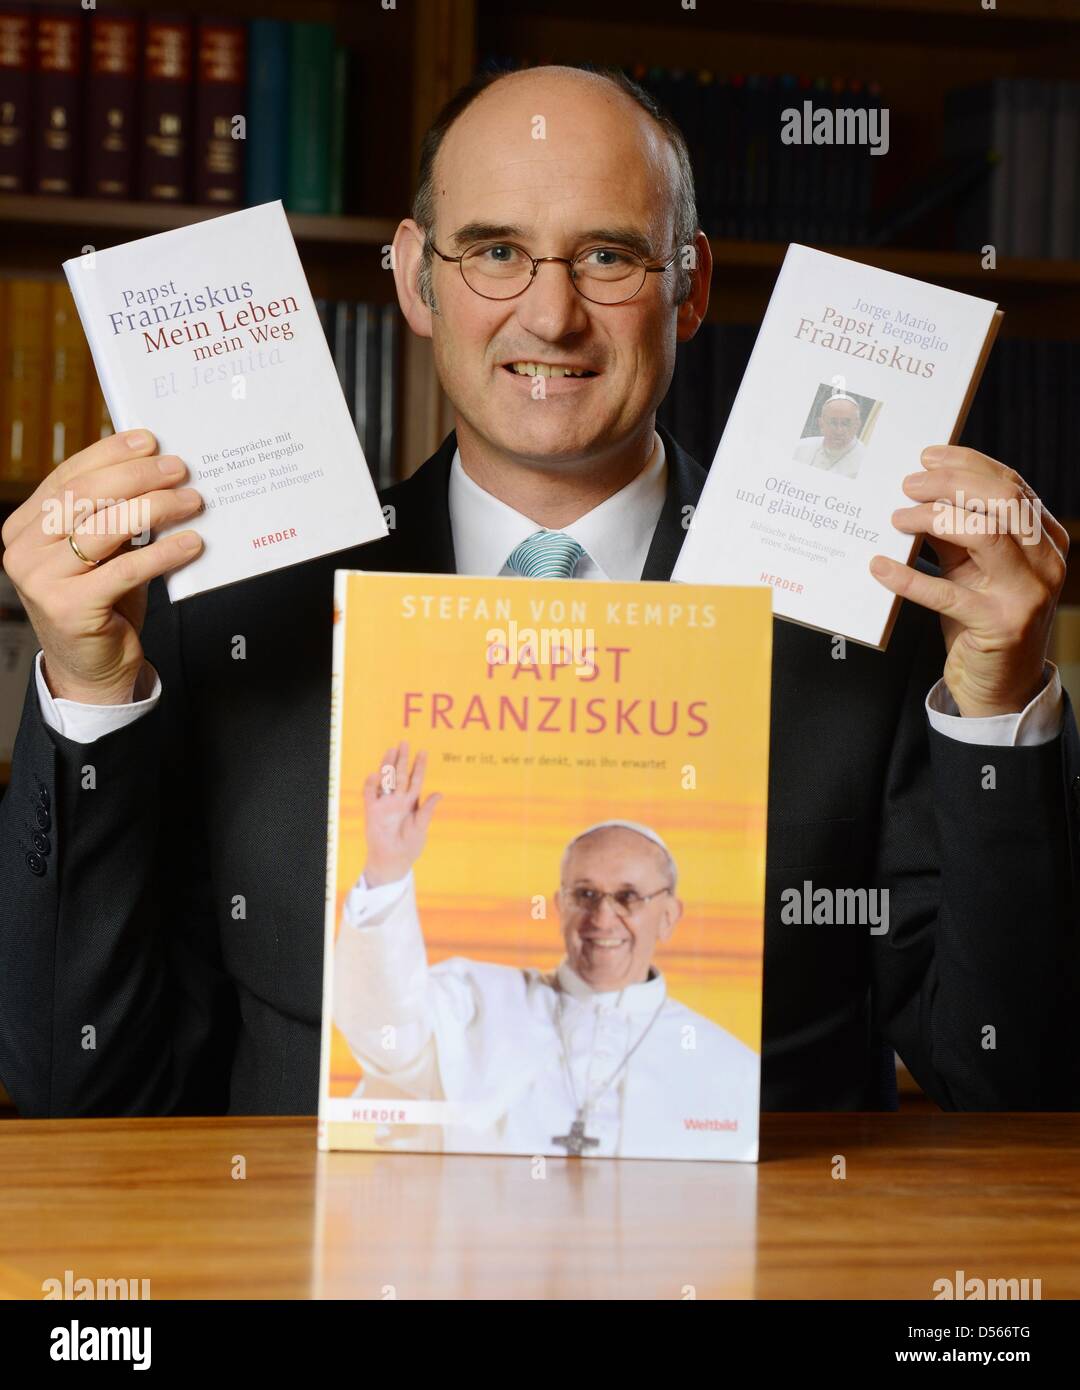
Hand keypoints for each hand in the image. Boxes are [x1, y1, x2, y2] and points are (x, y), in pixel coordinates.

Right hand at [0, 429, 203, 703]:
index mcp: (24, 527)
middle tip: (179, 469)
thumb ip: (112, 515)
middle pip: (84, 496)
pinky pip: (125, 570)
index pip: (68, 477)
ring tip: (192, 502)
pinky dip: (163, 553)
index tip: (149, 441)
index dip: (110, 454)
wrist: (92, 669)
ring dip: (156, 509)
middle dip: (137, 476)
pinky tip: (191, 543)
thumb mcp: (101, 552)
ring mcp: (41, 581)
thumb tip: (158, 470)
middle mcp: (24, 551)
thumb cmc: (102, 603)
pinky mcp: (70, 608)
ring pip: (105, 528)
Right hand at [362, 741, 441, 886]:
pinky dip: (371, 784)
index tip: (423, 752)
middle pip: (399, 775)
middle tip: (405, 742)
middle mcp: (398, 800)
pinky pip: (370, 795)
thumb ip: (428, 810)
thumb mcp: (422, 827)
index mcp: (411, 802)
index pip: (415, 780)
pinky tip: (376, 774)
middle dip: (402, 759)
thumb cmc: (410, 846)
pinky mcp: (372, 811)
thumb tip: (439, 793)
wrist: (394, 861)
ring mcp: (384, 804)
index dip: (419, 766)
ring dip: (387, 765)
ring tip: (391, 750)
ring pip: (385, 780)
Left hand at [870, 445, 1067, 716]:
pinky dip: (909, 577)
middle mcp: (1046, 561)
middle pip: (1002, 500)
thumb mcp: (972, 568)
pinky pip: (948, 593)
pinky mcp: (1001, 625)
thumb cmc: (981, 619)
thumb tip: (919, 493)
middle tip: (908, 484)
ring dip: (933, 518)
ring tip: (896, 518)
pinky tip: (879, 566)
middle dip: (950, 483)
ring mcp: (1028, 593)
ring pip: (984, 534)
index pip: (1011, 485)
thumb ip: (955, 532)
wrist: (1000, 686)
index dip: (967, 464)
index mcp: (1046, 538)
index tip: (927, 457)